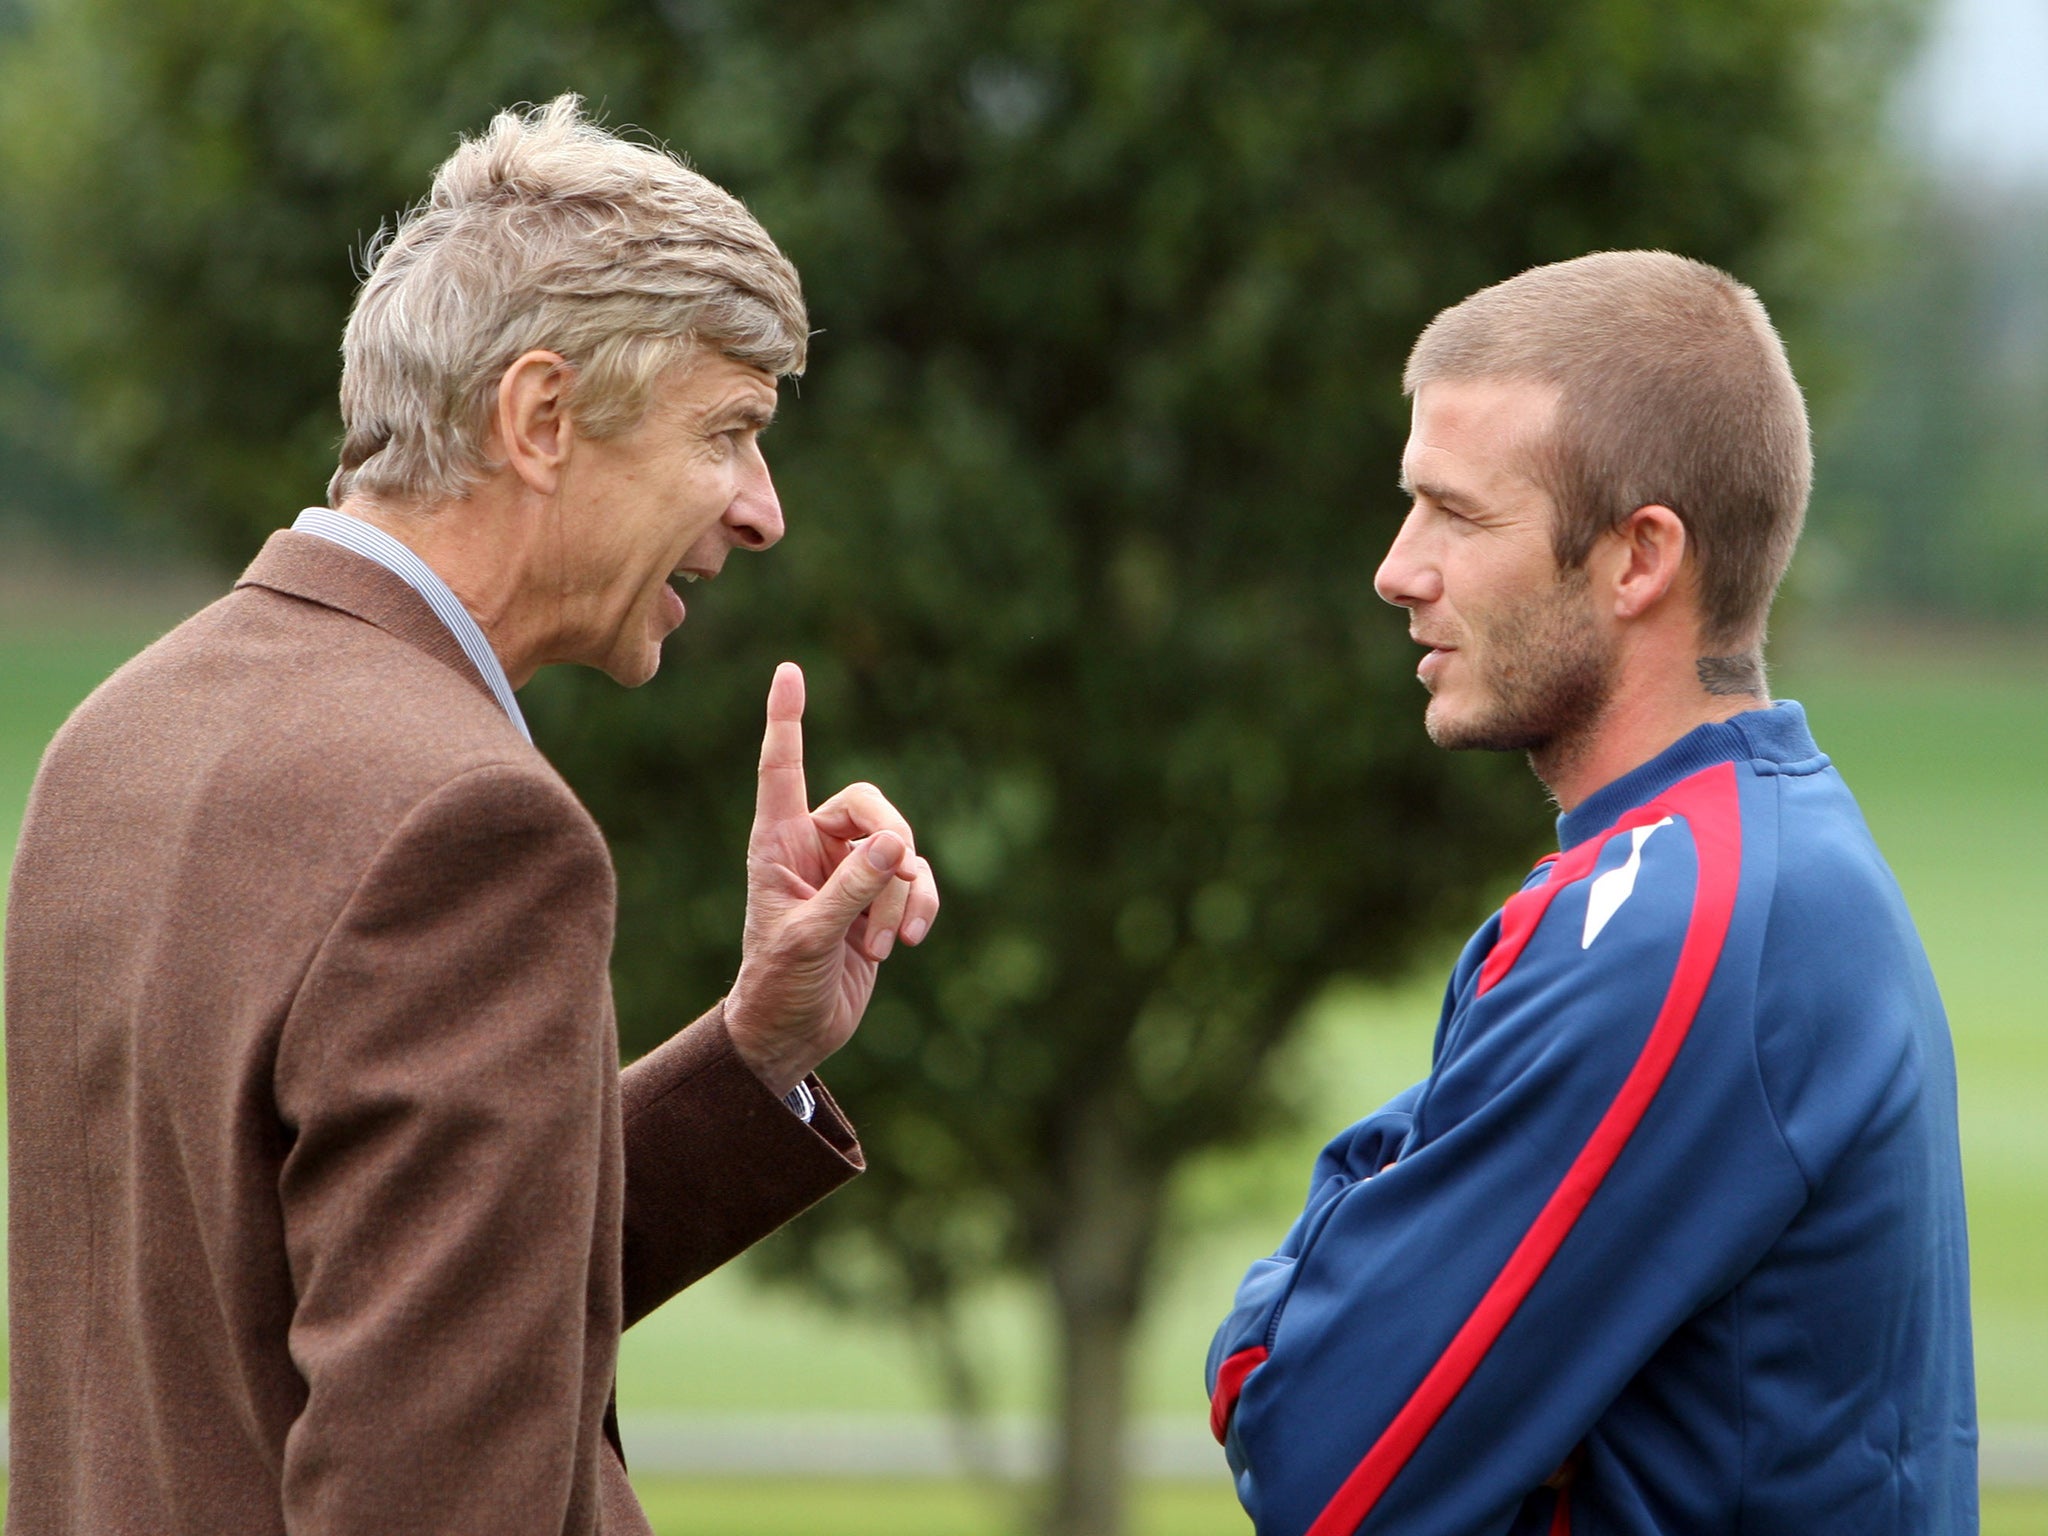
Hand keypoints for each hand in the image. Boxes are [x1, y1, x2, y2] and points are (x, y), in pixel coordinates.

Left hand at [724, 662, 939, 1096]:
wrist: (793, 1034)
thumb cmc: (779, 985)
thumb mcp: (809, 938)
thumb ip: (852, 890)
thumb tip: (899, 845)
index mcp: (777, 843)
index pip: (782, 768)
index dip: (786, 719)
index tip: (788, 670)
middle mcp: (814, 848)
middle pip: (870, 807)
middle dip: (890, 847)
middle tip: (892, 885)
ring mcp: (850, 874)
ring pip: (902, 852)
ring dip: (902, 896)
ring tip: (884, 944)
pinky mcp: (879, 901)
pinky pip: (917, 882)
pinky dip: (919, 908)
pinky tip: (905, 943)